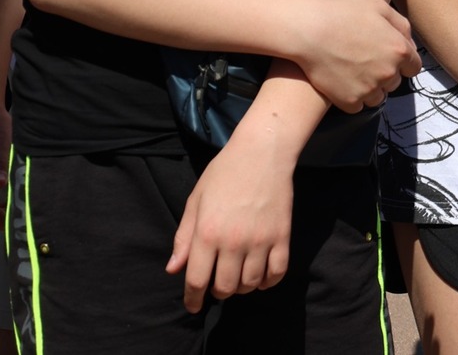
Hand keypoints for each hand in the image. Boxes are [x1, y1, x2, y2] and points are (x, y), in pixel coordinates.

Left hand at [166, 132, 293, 312]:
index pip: (197, 280)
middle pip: (225, 287)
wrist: (263, 152)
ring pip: (250, 283)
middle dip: (218, 292)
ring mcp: (260, 239)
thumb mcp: (196, 201)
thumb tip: (174, 269)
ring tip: (239, 279)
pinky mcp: (282, 235)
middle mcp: (233, 241)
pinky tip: (261, 278)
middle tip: (218, 284)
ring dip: (242, 288)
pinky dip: (268, 282)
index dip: (193, 299)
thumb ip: (184, 237)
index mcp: (207, 233)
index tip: (193, 306)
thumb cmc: (224, 173)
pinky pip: (277, 272)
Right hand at [288, 0, 419, 112]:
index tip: (389, 60)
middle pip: (394, 83)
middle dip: (384, 74)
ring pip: (378, 97)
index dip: (402, 64)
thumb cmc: (343, 14)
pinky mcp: (350, 100)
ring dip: (370, 89)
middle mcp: (389, 72)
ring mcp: (369, 89)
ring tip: (352, 73)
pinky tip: (342, 83)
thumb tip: (410, 44)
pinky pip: (358, 106)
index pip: (414, 68)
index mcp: (400, 50)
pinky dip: (352, 98)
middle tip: (364, 61)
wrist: (309, 31)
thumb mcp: (379, 7)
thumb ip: (401, 26)